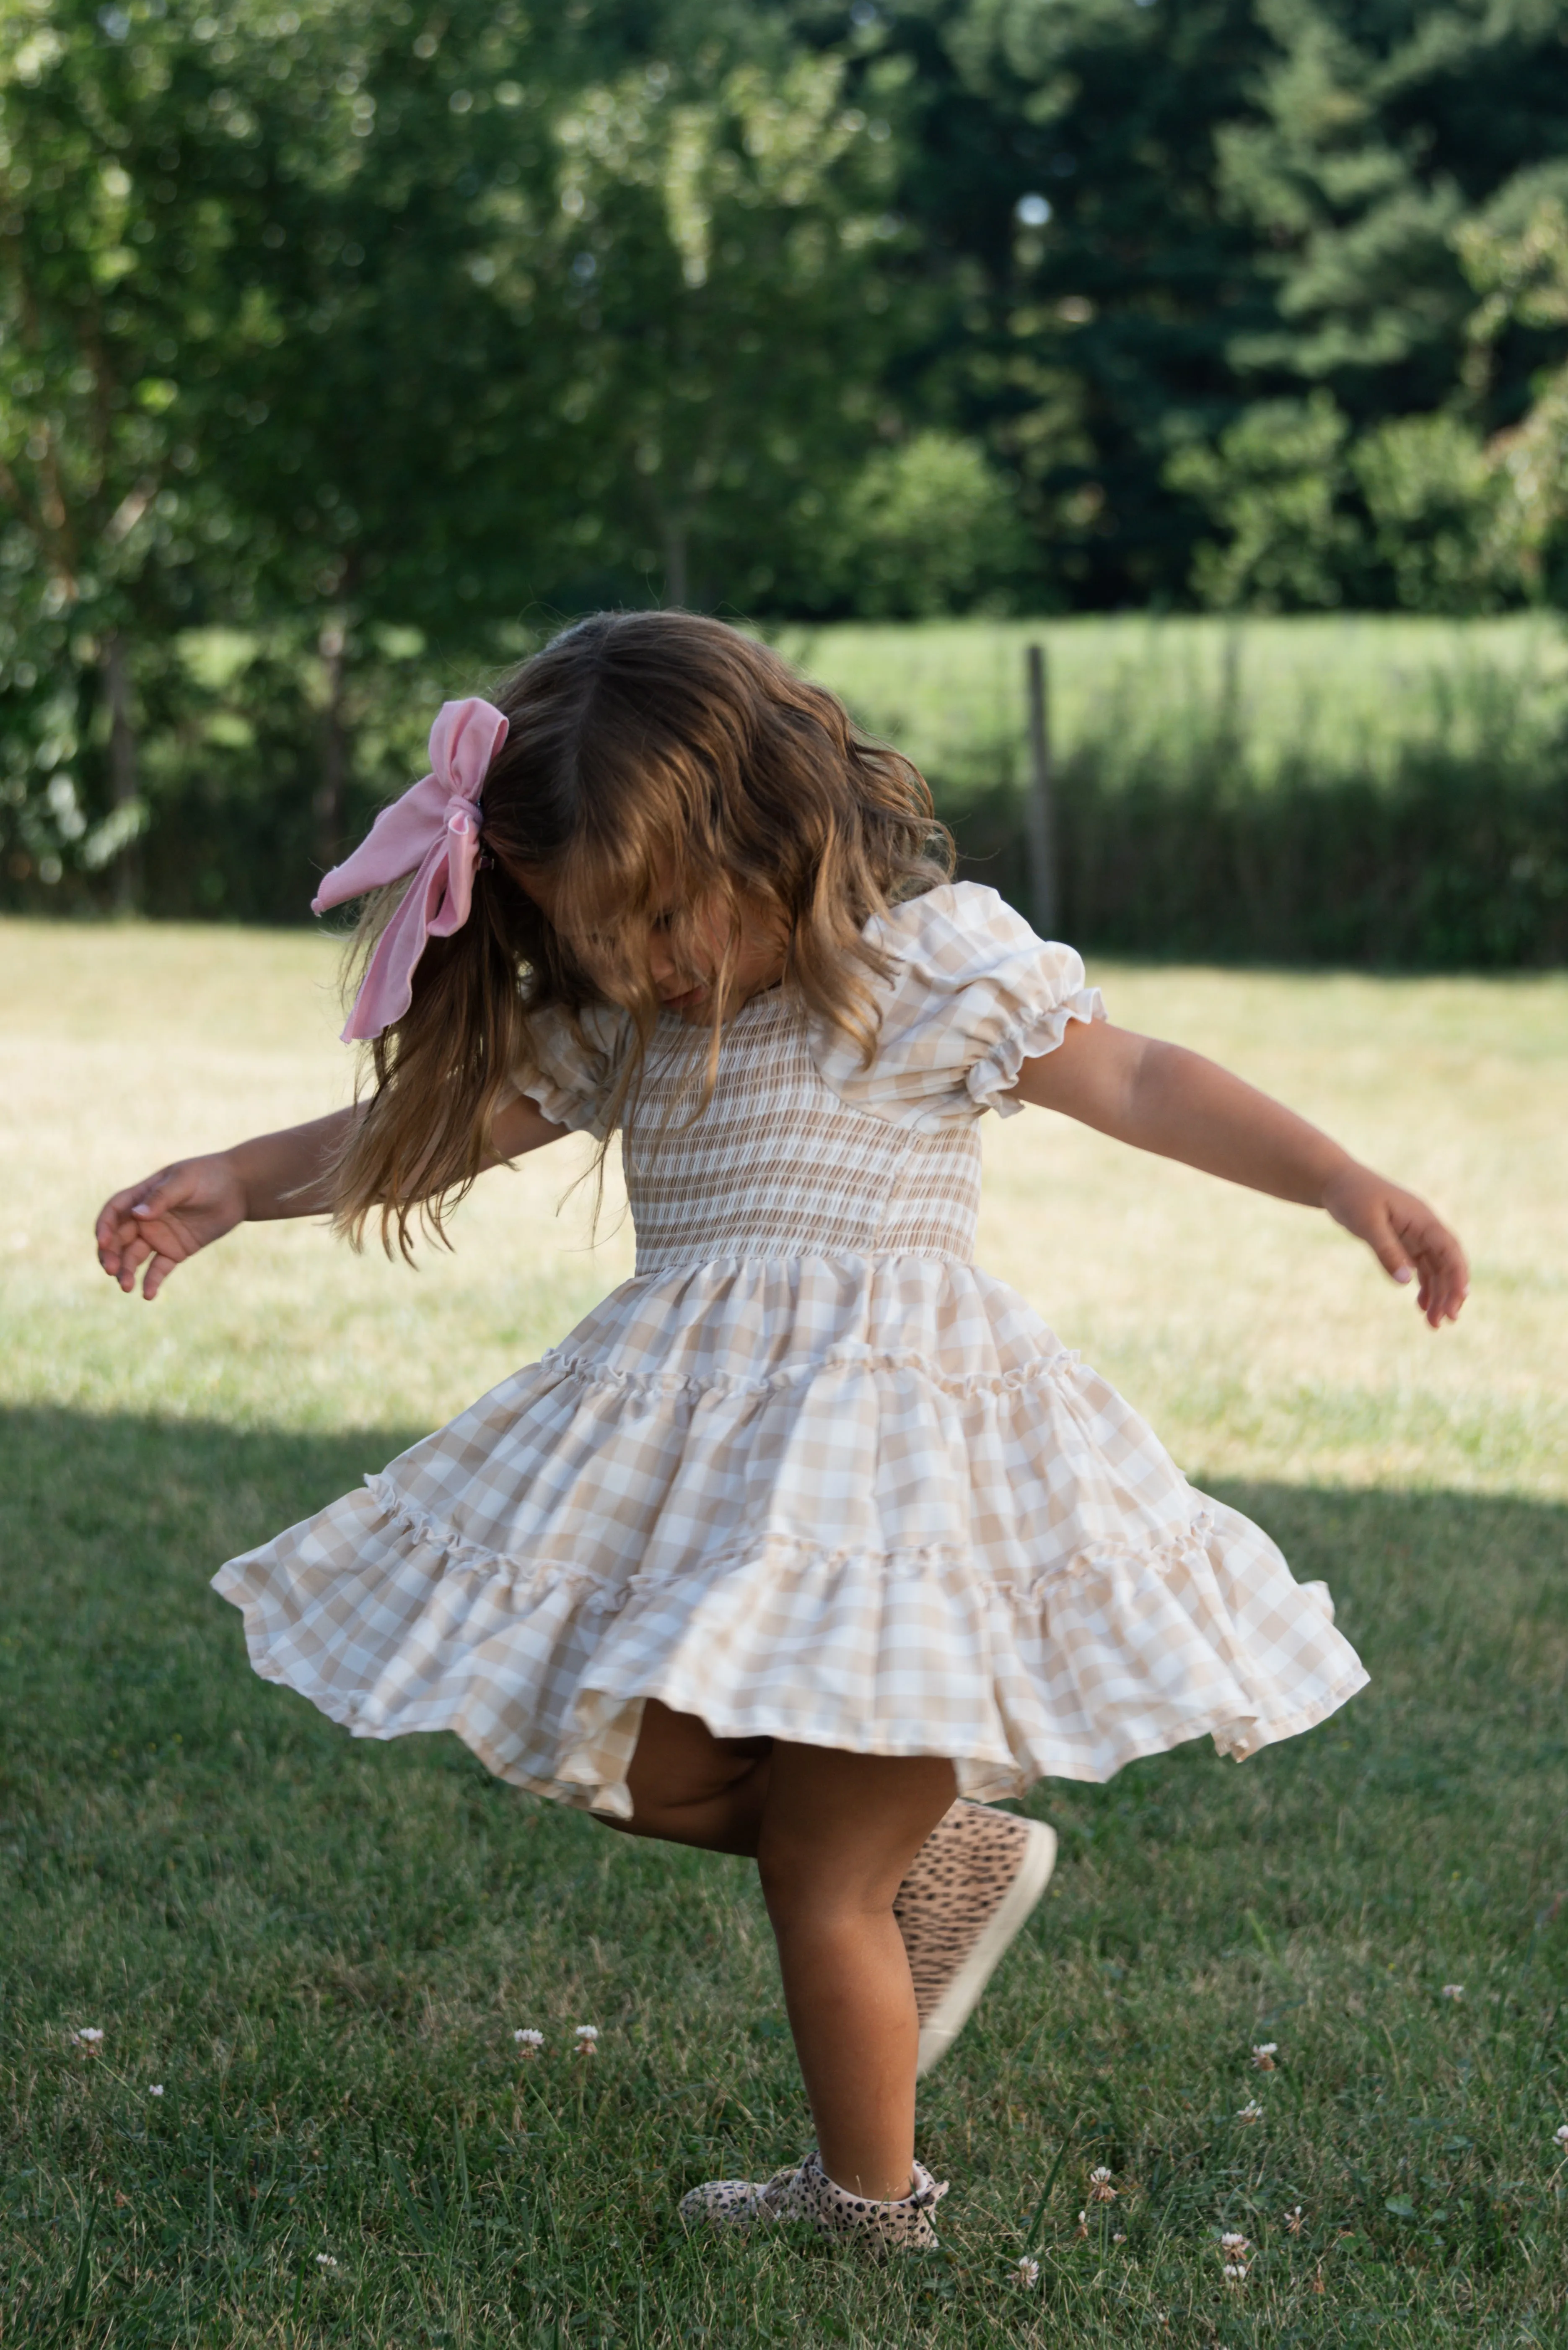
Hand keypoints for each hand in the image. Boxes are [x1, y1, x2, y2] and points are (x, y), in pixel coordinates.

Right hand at [95, 1154, 248, 1300]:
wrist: (239, 1189)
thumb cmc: (209, 1176)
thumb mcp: (185, 1181)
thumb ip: (162, 1197)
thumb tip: (137, 1214)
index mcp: (142, 1197)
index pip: (114, 1213)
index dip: (104, 1227)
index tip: (103, 1242)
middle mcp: (145, 1219)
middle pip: (118, 1239)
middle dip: (111, 1255)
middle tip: (111, 1271)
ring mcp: (159, 1237)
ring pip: (134, 1257)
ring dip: (126, 1272)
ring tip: (127, 1287)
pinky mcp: (175, 1252)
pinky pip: (158, 1269)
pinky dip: (151, 1281)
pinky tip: (148, 1295)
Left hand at [1321, 1164, 1468, 1327]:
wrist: (1336, 1182)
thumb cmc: (1352, 1197)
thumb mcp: (1367, 1224)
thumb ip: (1386, 1251)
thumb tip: (1406, 1282)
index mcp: (1422, 1218)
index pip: (1449, 1249)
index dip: (1458, 1275)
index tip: (1459, 1300)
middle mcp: (1424, 1228)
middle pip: (1447, 1263)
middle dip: (1450, 1292)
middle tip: (1446, 1320)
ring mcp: (1416, 1235)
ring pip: (1435, 1269)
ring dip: (1438, 1294)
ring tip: (1434, 1323)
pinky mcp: (1404, 1242)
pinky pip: (1421, 1267)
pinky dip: (1424, 1287)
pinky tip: (1422, 1306)